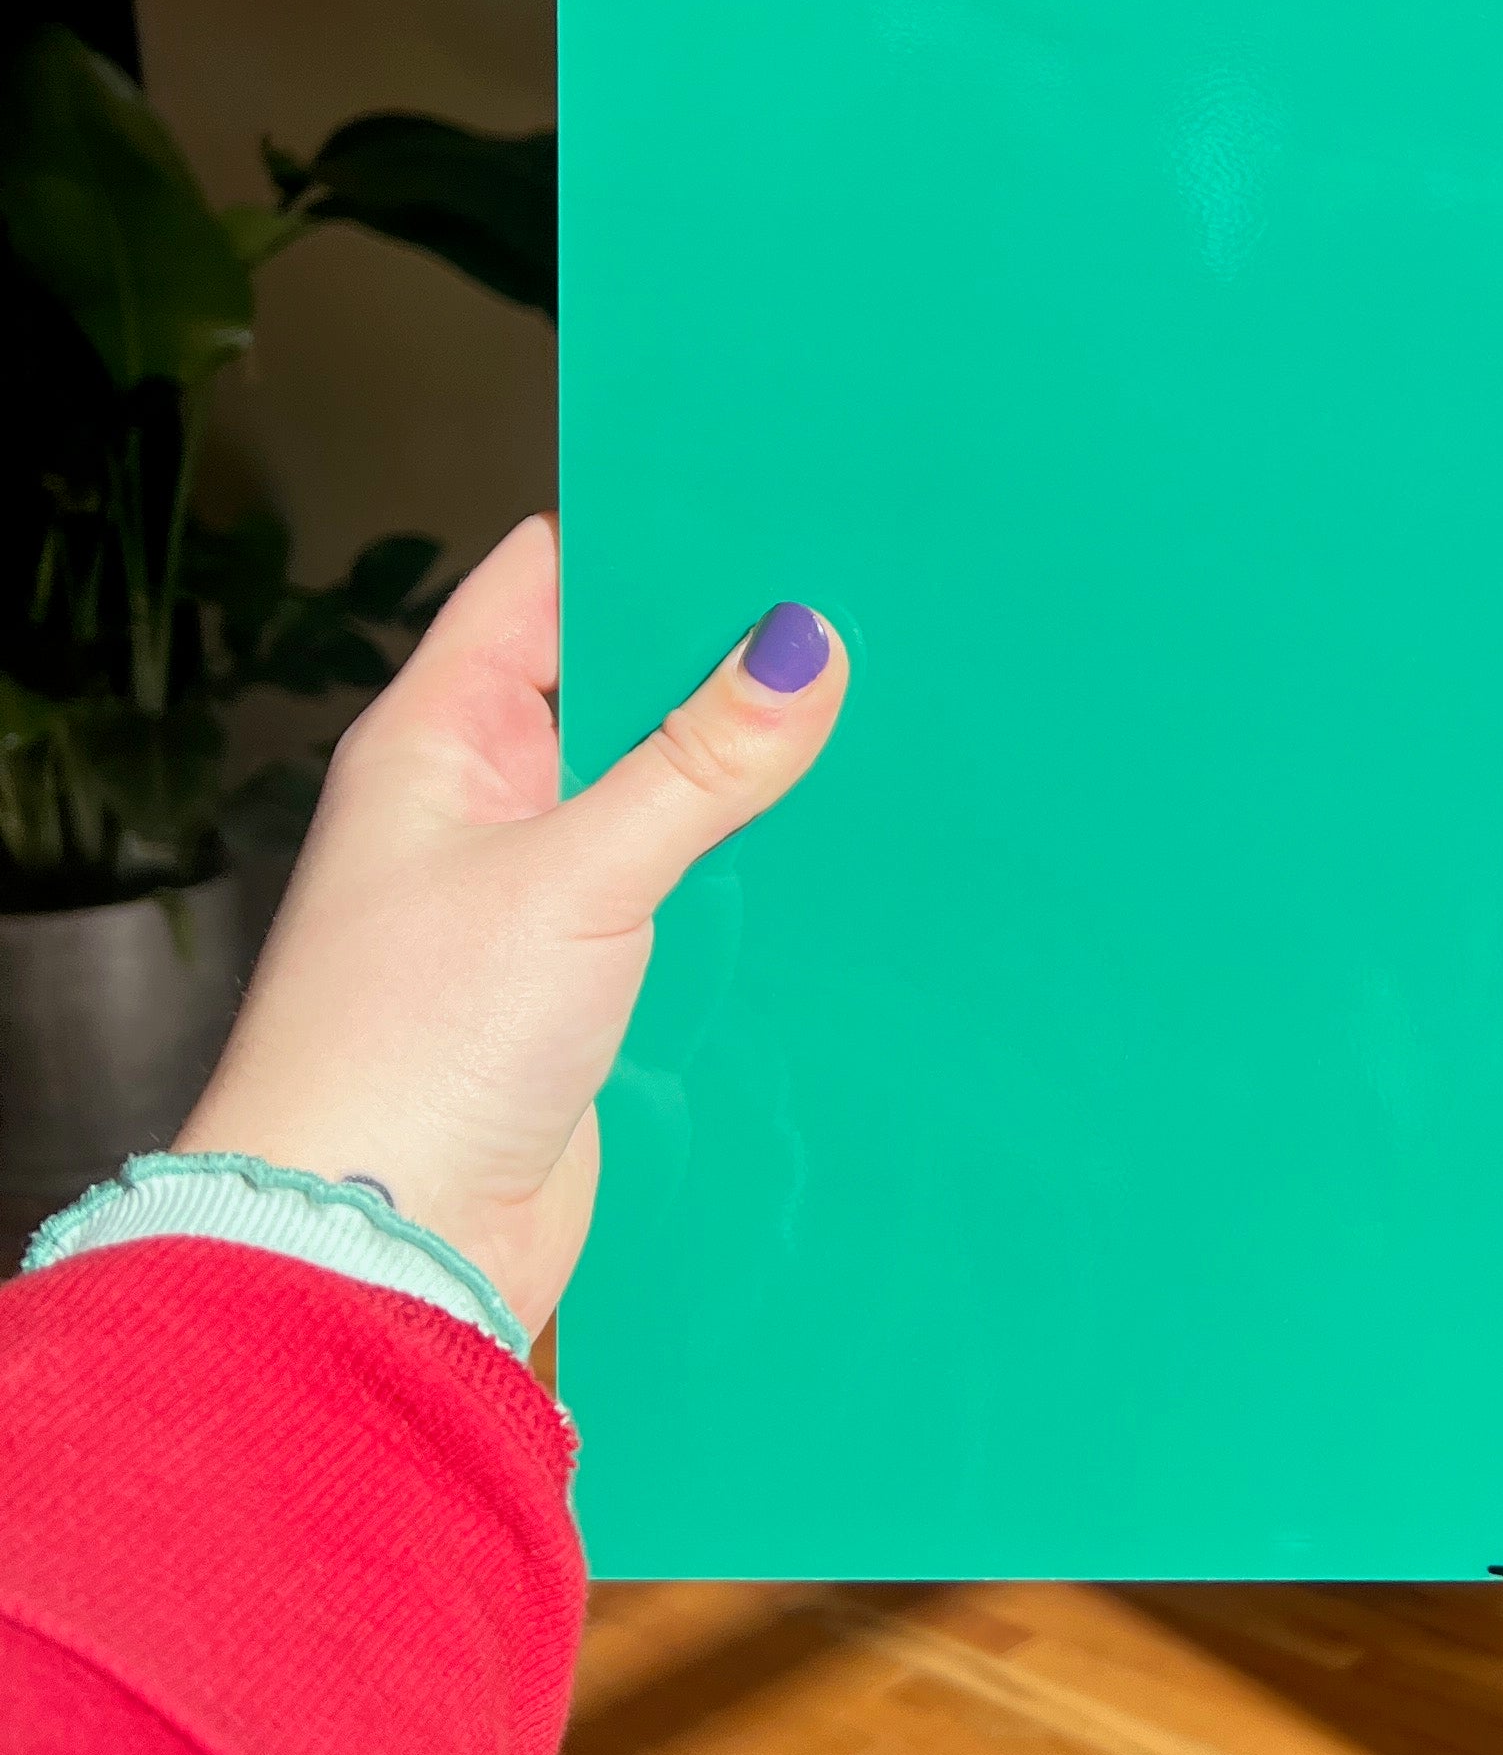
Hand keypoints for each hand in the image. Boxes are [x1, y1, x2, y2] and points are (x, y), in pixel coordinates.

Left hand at [180, 516, 847, 1338]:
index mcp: (440, 736)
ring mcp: (533, 892)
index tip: (769, 505)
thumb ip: (698, 766)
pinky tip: (834, 850)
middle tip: (857, 607)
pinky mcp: (582, 982)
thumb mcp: (576, 882)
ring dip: (744, 769)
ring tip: (873, 715)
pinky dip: (746, 868)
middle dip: (724, 653)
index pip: (547, 579)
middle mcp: (481, 800)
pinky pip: (680, 889)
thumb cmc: (414, 1049)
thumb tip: (805, 645)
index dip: (648, 533)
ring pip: (661, 789)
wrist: (377, 1250)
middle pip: (619, 681)